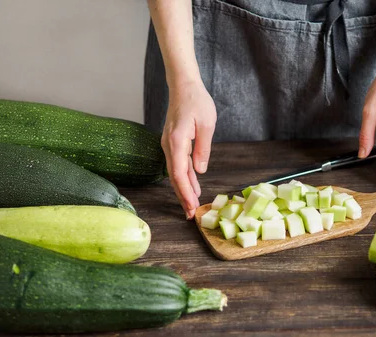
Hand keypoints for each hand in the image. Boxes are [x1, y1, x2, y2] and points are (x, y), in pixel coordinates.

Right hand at [161, 81, 216, 218]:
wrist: (183, 86)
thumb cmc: (197, 101)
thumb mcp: (206, 124)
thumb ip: (203, 148)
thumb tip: (199, 170)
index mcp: (177, 141)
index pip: (179, 173)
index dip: (185, 192)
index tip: (191, 206)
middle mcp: (169, 145)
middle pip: (175, 176)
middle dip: (183, 196)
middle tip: (191, 214)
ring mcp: (170, 144)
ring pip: (176, 172)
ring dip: (183, 189)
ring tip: (192, 206)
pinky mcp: (174, 143)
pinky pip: (178, 164)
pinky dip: (185, 177)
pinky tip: (192, 187)